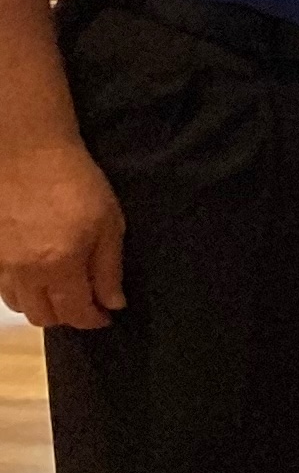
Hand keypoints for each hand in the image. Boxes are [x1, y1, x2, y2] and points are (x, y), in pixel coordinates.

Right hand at [0, 133, 124, 329]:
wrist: (28, 152)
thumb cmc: (77, 183)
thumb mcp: (108, 223)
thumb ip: (109, 269)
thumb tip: (113, 304)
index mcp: (59, 265)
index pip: (75, 312)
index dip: (93, 320)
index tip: (106, 316)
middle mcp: (25, 272)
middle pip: (43, 316)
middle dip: (68, 316)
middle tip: (85, 302)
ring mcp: (0, 263)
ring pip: (19, 305)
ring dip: (41, 306)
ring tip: (61, 291)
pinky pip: (1, 286)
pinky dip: (19, 291)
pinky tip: (35, 277)